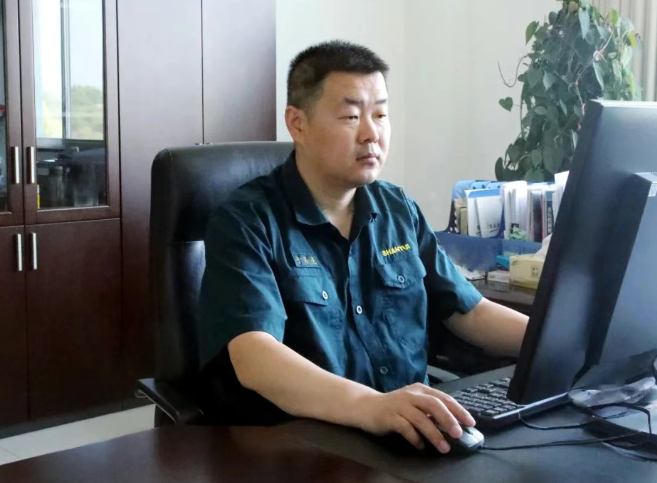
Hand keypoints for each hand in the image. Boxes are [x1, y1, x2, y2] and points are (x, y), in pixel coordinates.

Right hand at [353, 383, 475, 452]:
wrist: (366, 406)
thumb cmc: (394, 406)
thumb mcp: (414, 403)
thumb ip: (430, 409)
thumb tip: (454, 423)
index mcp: (420, 390)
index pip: (443, 397)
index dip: (458, 409)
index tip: (470, 422)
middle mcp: (411, 395)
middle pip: (434, 404)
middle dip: (448, 419)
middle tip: (458, 434)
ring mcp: (400, 405)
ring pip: (421, 418)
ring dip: (434, 434)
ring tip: (444, 447)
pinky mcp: (390, 416)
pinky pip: (405, 428)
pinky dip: (415, 438)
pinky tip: (420, 446)